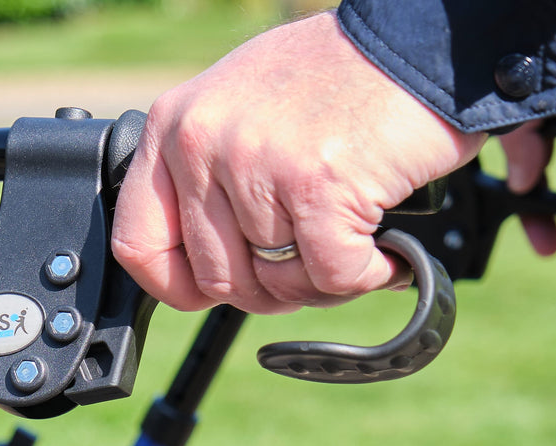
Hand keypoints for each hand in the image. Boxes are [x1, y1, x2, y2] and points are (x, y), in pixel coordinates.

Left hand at [110, 11, 482, 313]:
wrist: (419, 40)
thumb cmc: (335, 81)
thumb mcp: (239, 113)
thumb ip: (207, 181)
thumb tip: (197, 271)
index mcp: (176, 127)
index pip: (137, 243)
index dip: (174, 286)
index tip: (208, 294)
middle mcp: (206, 143)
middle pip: (217, 279)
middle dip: (269, 290)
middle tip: (309, 263)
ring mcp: (260, 164)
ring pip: (276, 283)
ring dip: (322, 280)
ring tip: (350, 241)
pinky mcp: (319, 186)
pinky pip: (331, 276)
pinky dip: (365, 275)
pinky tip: (382, 250)